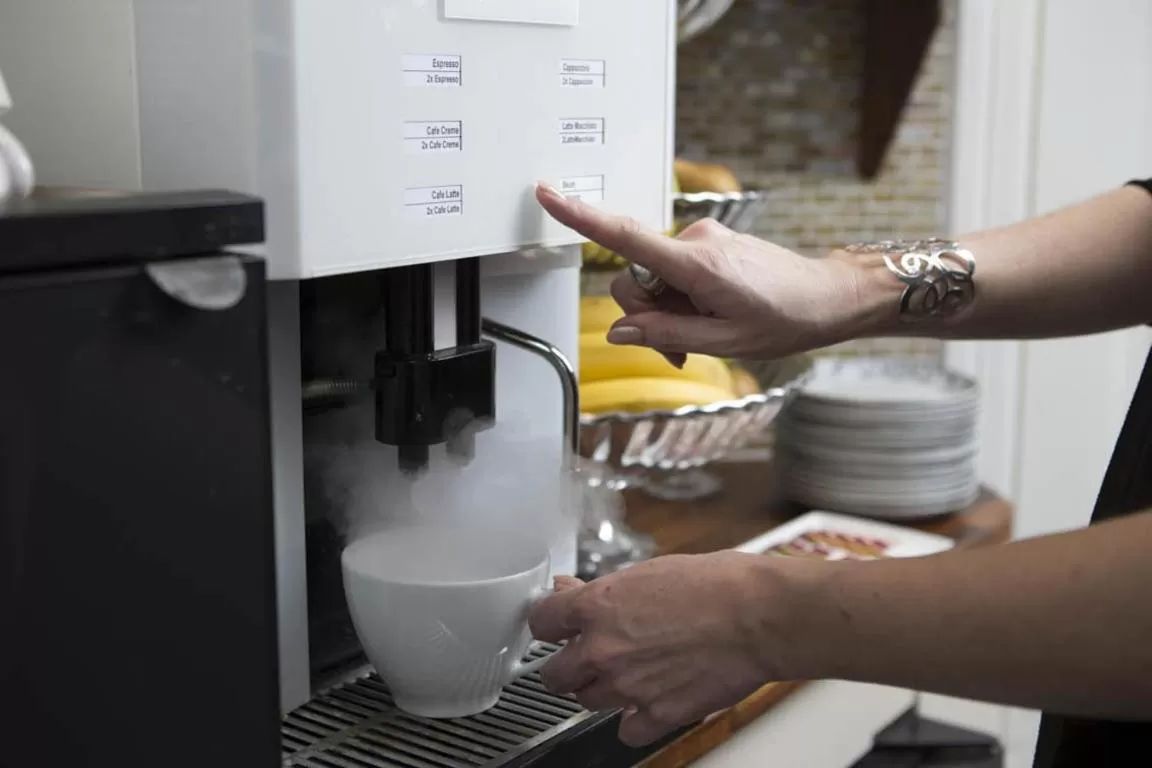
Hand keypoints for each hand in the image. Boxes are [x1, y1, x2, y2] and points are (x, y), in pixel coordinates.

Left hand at [529, 553, 778, 746]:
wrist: (759, 617)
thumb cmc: (718, 586)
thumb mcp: (650, 571)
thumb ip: (606, 589)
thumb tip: (577, 590)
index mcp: (597, 607)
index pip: (541, 621)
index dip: (548, 622)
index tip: (555, 625)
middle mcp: (603, 650)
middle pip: (554, 674)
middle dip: (566, 665)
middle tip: (584, 656)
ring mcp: (627, 686)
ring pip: (587, 701)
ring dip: (600, 689)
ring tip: (625, 673)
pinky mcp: (657, 714)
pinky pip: (626, 730)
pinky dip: (633, 719)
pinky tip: (647, 701)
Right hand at [536, 183, 868, 359]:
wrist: (827, 297)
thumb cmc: (786, 319)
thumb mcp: (724, 343)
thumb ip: (665, 335)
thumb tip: (620, 330)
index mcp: (697, 265)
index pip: (626, 238)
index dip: (581, 218)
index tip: (548, 196)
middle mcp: (696, 243)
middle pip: (636, 279)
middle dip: (647, 317)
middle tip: (680, 349)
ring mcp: (704, 240)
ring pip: (656, 281)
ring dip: (668, 313)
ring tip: (704, 336)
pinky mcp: (709, 244)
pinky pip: (675, 274)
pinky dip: (681, 300)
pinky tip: (708, 317)